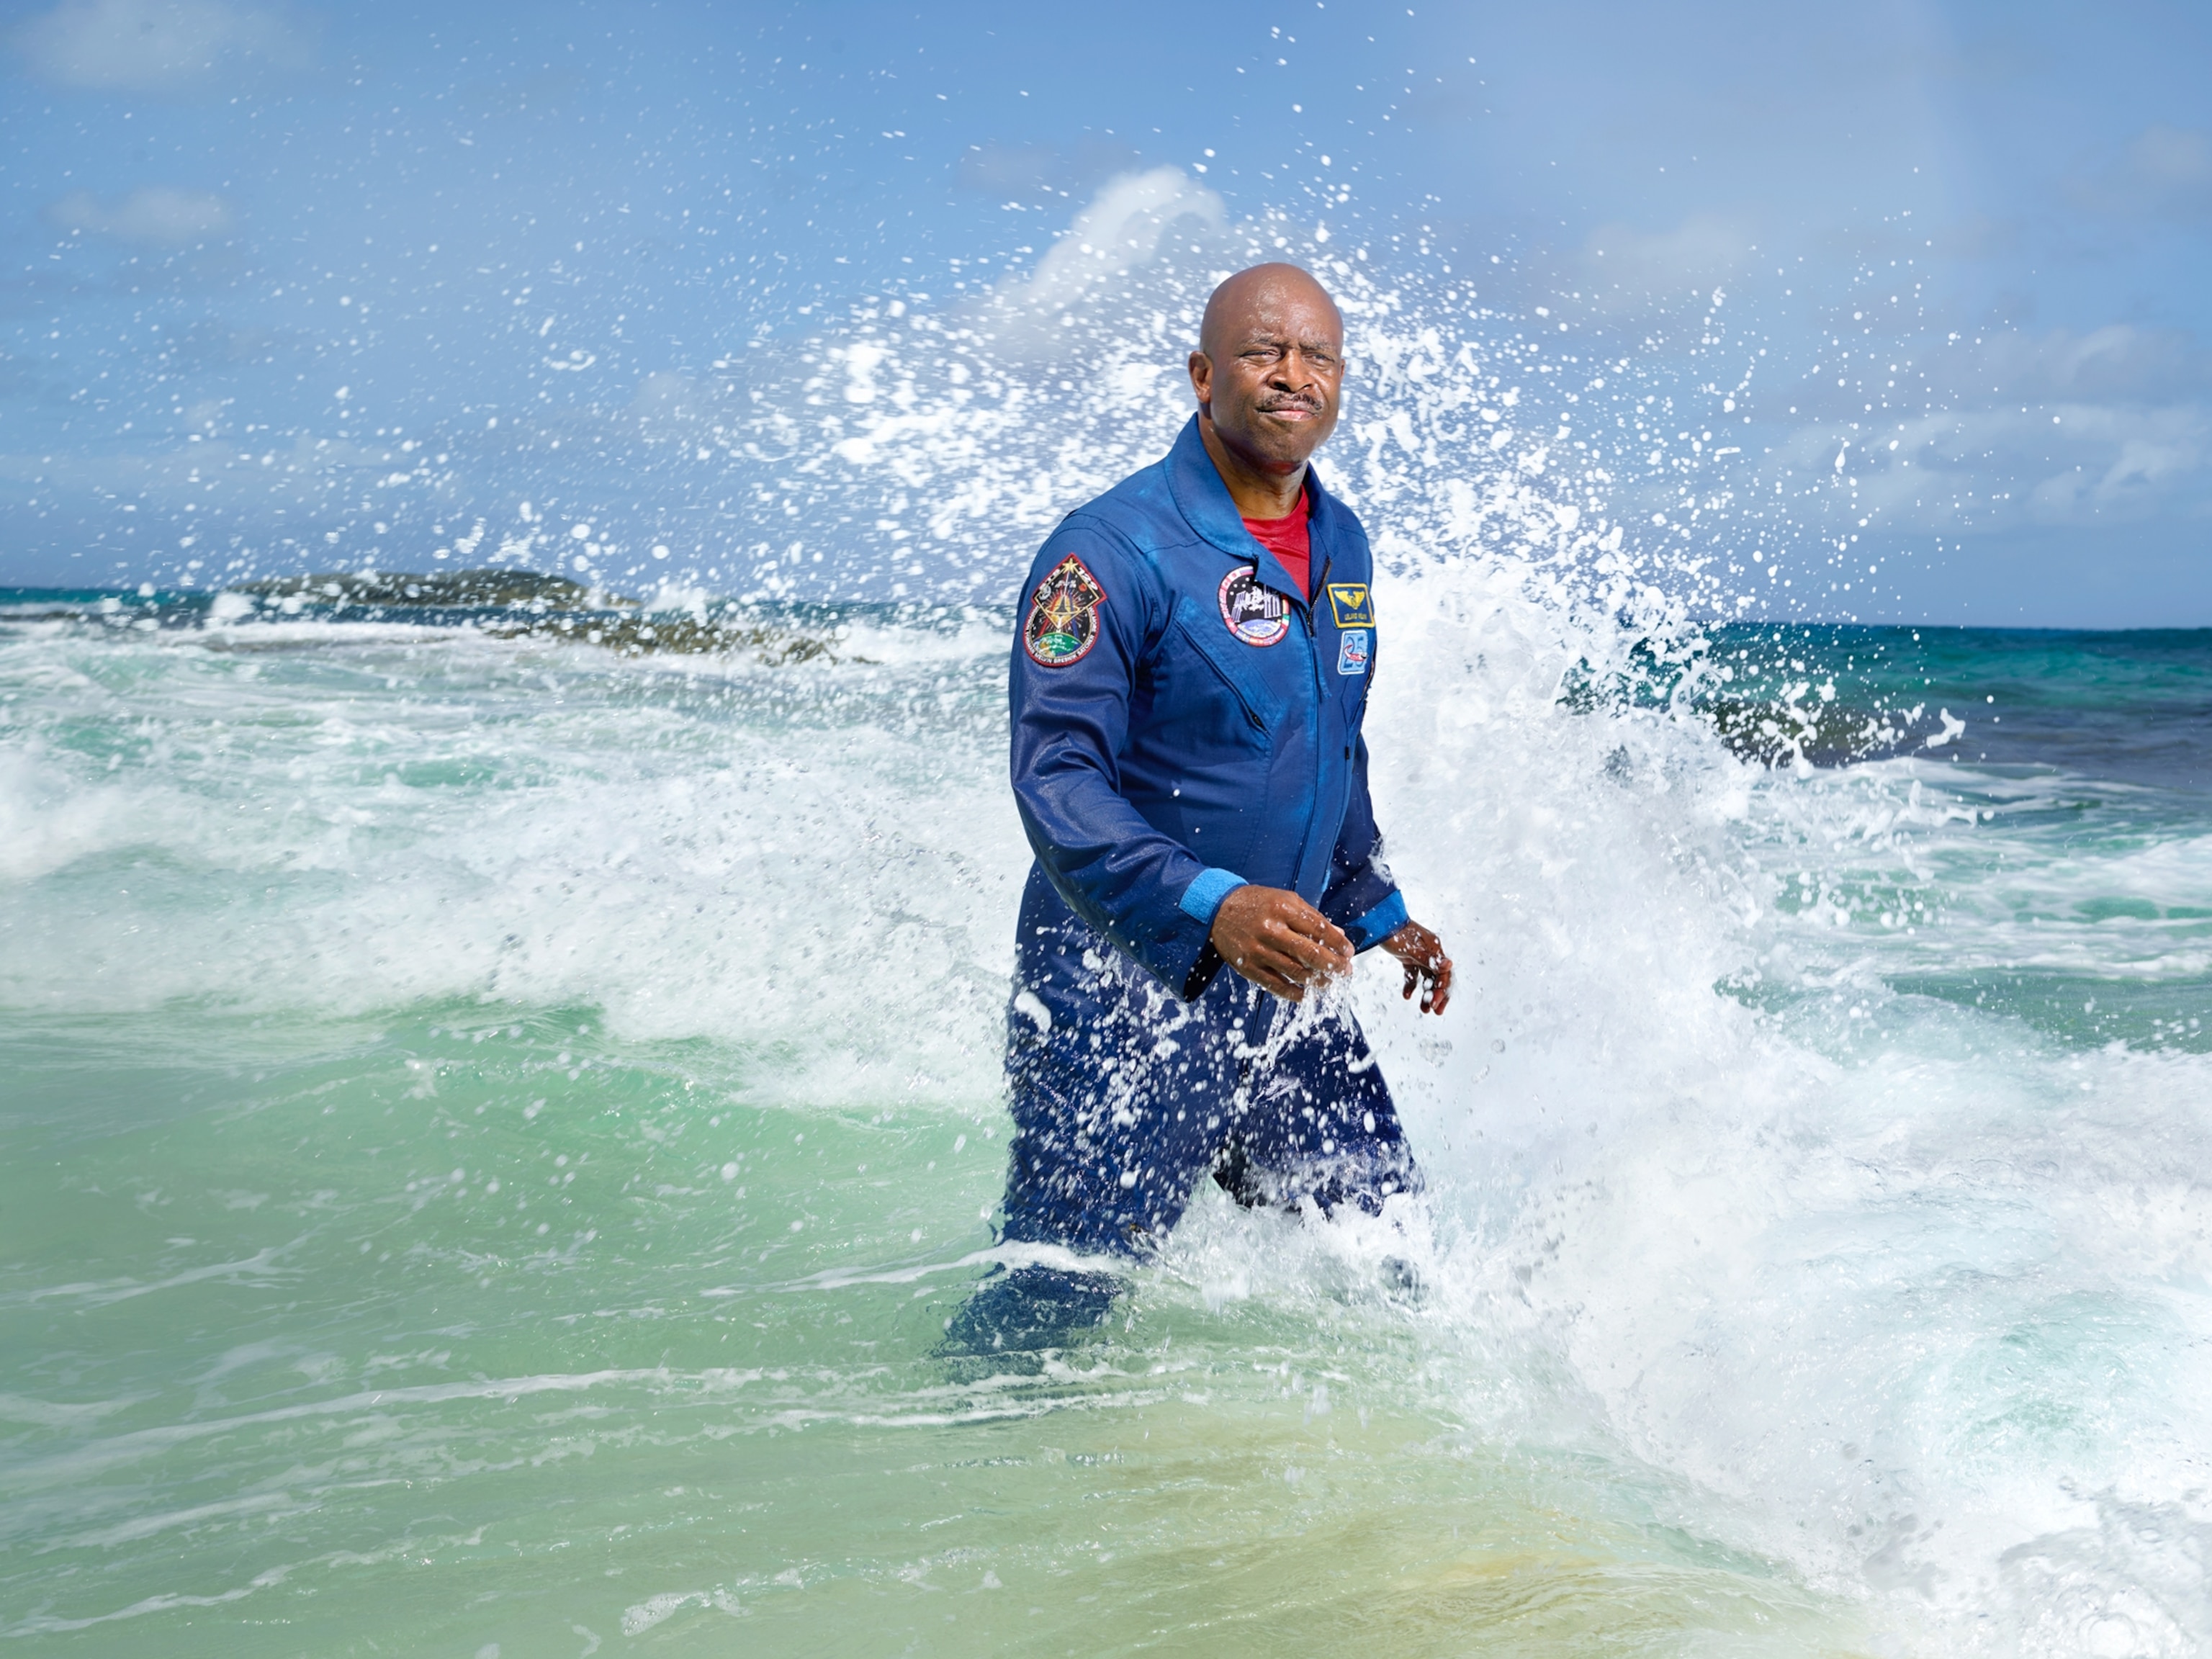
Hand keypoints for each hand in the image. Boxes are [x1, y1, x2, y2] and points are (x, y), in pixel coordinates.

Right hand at [1209, 884, 1353, 1001]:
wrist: (1217, 909)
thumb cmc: (1257, 903)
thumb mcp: (1285, 900)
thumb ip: (1312, 917)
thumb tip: (1338, 935)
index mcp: (1283, 909)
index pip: (1319, 929)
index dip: (1338, 944)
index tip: (1348, 952)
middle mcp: (1271, 930)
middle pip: (1310, 954)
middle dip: (1333, 965)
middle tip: (1345, 971)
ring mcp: (1258, 950)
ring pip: (1296, 972)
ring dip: (1318, 981)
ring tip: (1329, 982)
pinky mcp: (1248, 967)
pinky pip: (1275, 985)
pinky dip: (1293, 993)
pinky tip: (1305, 993)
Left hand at [1381, 921, 1451, 1014]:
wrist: (1378, 923)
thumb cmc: (1395, 932)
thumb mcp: (1411, 949)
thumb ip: (1429, 959)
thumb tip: (1449, 965)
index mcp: (1434, 948)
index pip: (1444, 972)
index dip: (1442, 989)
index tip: (1436, 1003)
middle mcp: (1430, 952)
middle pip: (1438, 977)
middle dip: (1437, 995)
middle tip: (1435, 1011)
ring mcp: (1419, 955)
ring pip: (1427, 978)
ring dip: (1425, 994)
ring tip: (1423, 1009)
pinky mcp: (1408, 958)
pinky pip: (1413, 975)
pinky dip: (1411, 985)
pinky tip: (1406, 995)